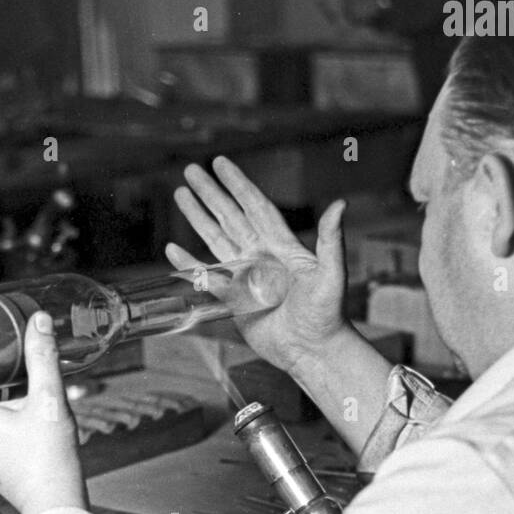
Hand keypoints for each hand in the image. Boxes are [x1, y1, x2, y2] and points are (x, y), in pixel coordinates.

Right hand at [167, 155, 349, 373]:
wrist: (313, 350)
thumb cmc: (328, 314)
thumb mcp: (331, 274)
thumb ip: (330, 240)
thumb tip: (340, 204)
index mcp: (282, 245)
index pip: (255, 207)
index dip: (238, 184)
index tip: (221, 163)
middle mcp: (261, 256)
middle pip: (230, 217)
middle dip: (211, 194)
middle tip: (191, 170)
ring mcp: (246, 277)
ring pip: (215, 240)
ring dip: (197, 218)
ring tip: (180, 195)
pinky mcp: (234, 300)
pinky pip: (207, 277)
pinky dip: (189, 264)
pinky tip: (173, 249)